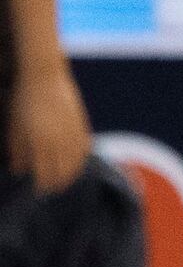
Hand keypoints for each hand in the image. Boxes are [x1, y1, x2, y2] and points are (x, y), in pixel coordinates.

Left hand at [10, 62, 90, 194]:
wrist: (45, 76)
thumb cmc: (23, 102)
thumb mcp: (14, 128)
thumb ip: (18, 151)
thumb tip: (19, 170)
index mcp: (41, 143)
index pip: (45, 174)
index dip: (42, 185)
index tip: (38, 190)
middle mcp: (60, 141)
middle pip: (63, 172)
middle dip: (57, 183)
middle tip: (51, 189)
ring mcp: (73, 132)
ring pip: (77, 162)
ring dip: (71, 174)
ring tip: (65, 180)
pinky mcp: (82, 124)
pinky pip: (85, 148)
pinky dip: (81, 158)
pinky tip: (76, 163)